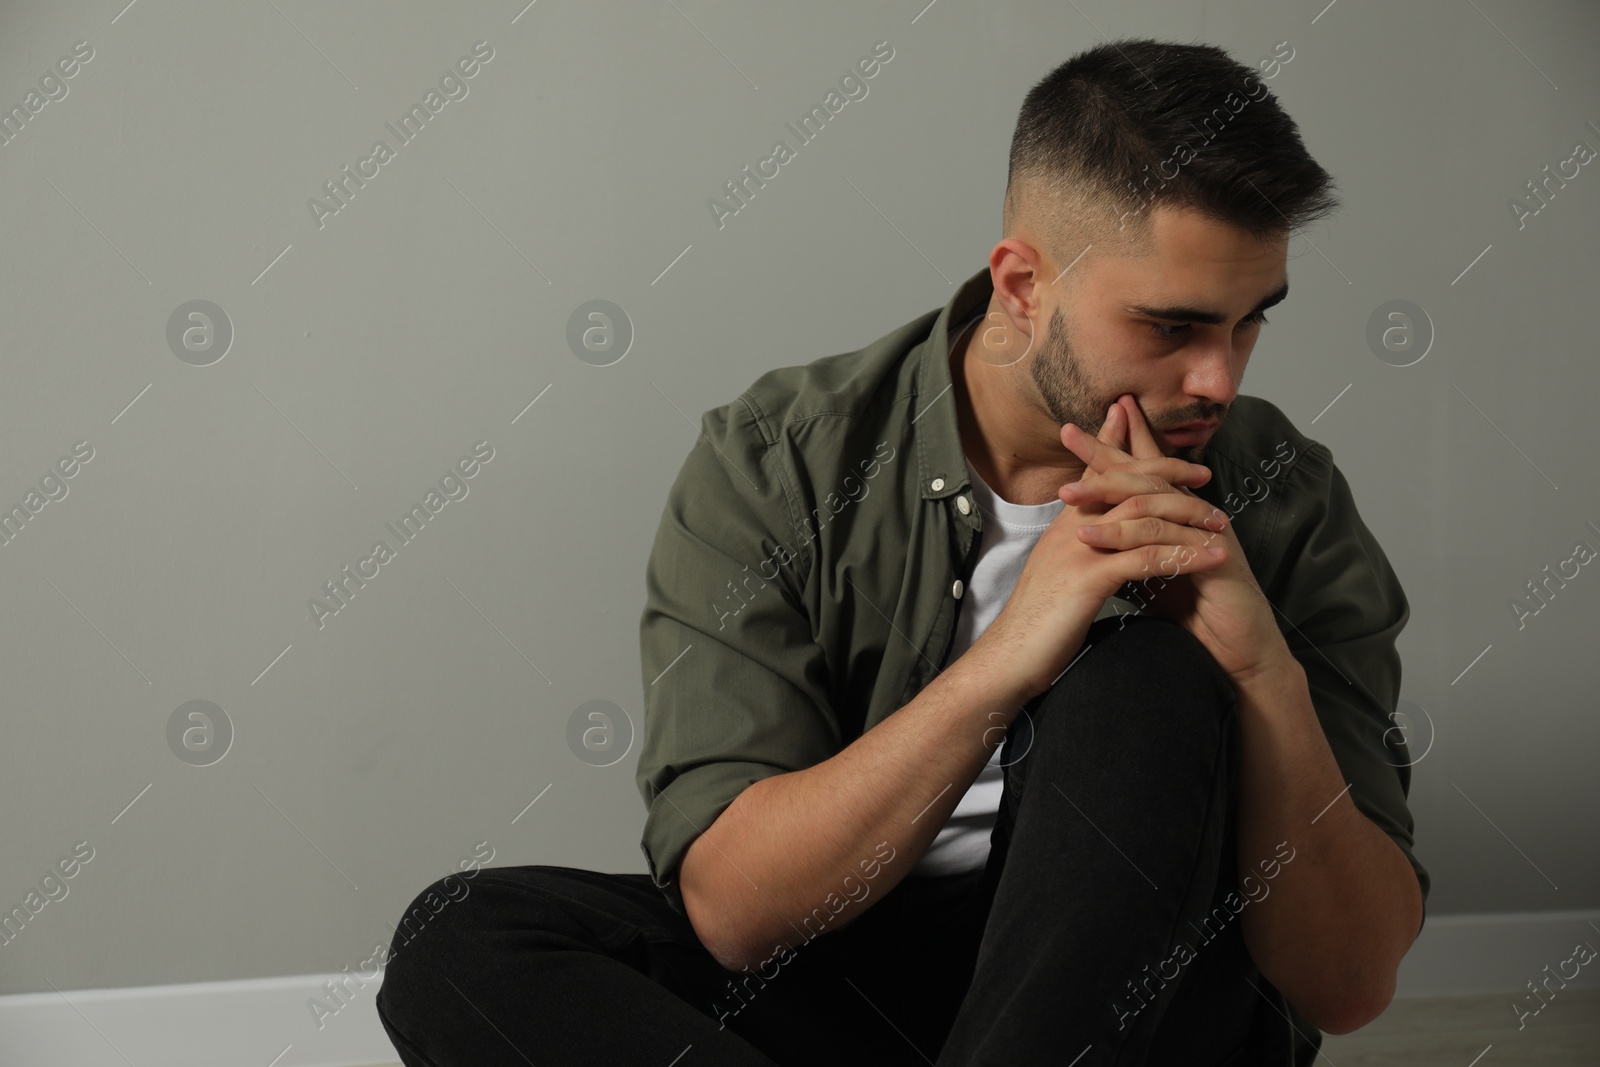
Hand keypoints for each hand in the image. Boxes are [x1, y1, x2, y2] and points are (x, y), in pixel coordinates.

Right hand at [964, 403, 1228, 703]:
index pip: (1097, 474)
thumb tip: (1097, 541)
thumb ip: (1078, 550)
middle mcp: (1071, 528)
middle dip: (1169, 473)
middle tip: (1205, 474)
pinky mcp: (1090, 578)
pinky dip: (1184, 555)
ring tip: (1221, 522)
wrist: (1009, 655)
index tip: (1153, 440)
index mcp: (1064, 525)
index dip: (1124, 450)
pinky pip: (1147, 558)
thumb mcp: (1057, 574)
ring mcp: (1080, 550)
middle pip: (1125, 482)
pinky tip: (1212, 559)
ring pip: (1142, 515)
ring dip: (1187, 516)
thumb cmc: (1035, 622)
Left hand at [1060, 395, 1290, 681]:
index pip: (1140, 471)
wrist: (1236, 649)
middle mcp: (1192, 514)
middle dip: (1107, 453)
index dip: (1112, 448)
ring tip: (1067, 496)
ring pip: (1153, 499)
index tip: (1073, 429)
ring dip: (1108, 494)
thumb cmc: (1194, 609)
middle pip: (1147, 471)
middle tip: (1069, 435)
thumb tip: (1088, 531)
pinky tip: (1097, 537)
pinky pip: (1167, 537)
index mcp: (1175, 513)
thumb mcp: (1147, 569)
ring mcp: (1205, 531)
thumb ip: (1126, 545)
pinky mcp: (1213, 556)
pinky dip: (1128, 536)